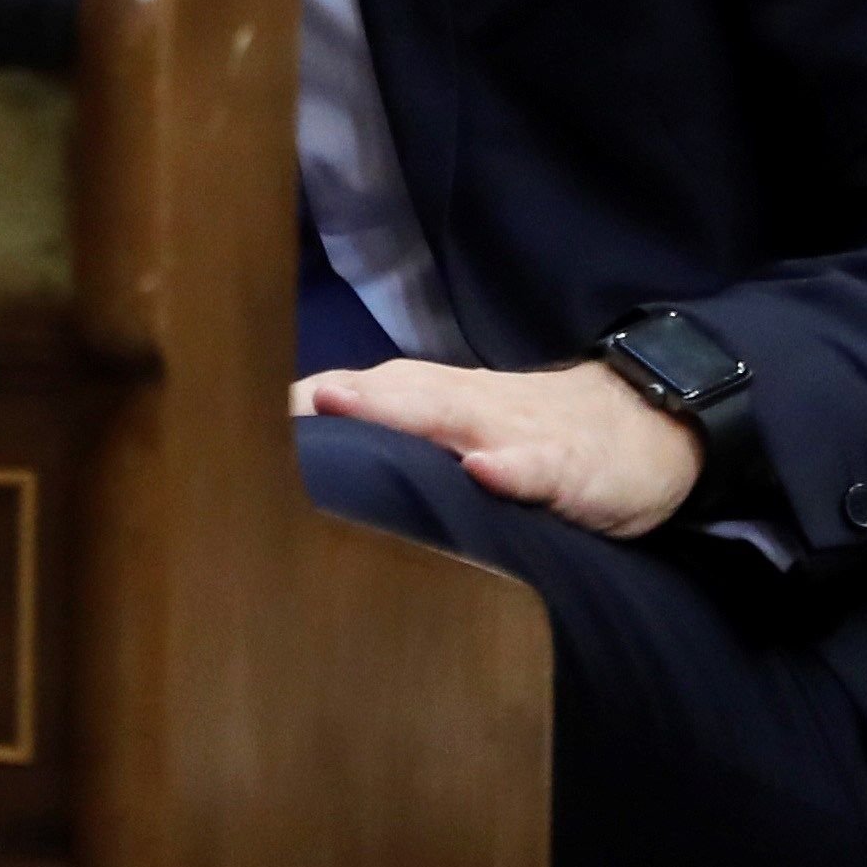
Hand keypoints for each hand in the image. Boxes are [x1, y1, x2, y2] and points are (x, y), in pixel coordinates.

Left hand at [293, 358, 703, 539]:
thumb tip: (301, 459)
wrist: (646, 424)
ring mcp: (515, 430)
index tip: (220, 419)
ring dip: (397, 413)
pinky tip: (484, 473)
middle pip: (386, 394)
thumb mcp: (457, 431)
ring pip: (451, 414)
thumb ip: (392, 435)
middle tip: (267, 410)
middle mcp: (461, 404)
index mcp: (428, 399)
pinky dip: (510, 468)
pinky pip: (538, 464)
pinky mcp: (569, 465)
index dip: (292, 406)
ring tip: (343, 409)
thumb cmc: (530, 435)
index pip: (349, 392)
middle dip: (327, 400)